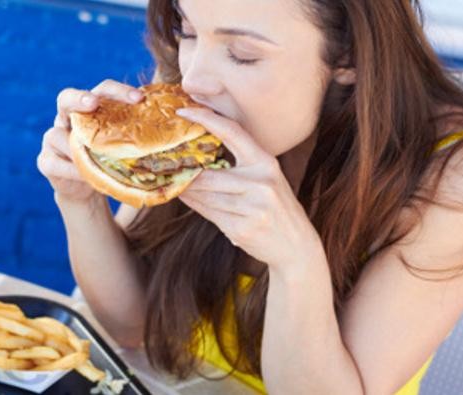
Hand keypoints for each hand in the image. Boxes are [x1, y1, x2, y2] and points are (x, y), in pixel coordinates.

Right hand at [37, 80, 143, 204]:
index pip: (101, 91)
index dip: (117, 91)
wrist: (86, 189)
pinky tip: (84, 175)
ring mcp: (52, 138)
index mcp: (90, 110)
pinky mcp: (45, 162)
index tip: (138, 98)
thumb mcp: (123, 148)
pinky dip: (70, 169)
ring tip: (94, 158)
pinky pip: (54, 163)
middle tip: (92, 103)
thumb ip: (138, 136)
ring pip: (56, 135)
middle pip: (66, 98)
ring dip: (75, 146)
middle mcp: (67, 118)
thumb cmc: (110, 162)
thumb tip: (179, 129)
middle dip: (78, 98)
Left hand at [176, 108, 322, 267]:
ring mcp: (252, 208)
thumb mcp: (266, 180)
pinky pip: (209, 213)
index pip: (233, 132)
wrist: (296, 246)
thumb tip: (199, 155)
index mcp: (266, 163)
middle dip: (186, 172)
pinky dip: (194, 205)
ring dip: (186, 191)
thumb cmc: (276, 209)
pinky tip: (186, 198)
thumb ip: (240, 166)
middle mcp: (261, 183)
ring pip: (205, 196)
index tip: (183, 110)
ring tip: (173, 183)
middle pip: (209, 174)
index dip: (206, 118)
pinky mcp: (242, 229)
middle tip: (166, 164)